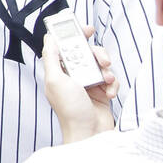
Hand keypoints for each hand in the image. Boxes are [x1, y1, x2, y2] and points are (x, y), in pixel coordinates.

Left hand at [41, 27, 118, 142]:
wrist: (89, 134)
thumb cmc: (70, 110)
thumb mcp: (55, 81)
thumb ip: (51, 58)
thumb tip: (49, 38)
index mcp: (59, 72)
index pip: (65, 48)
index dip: (75, 36)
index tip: (87, 29)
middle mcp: (73, 76)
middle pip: (87, 53)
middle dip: (97, 54)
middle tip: (103, 60)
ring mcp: (89, 84)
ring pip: (101, 65)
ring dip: (107, 70)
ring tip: (106, 81)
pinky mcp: (102, 92)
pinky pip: (111, 79)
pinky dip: (112, 84)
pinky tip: (109, 94)